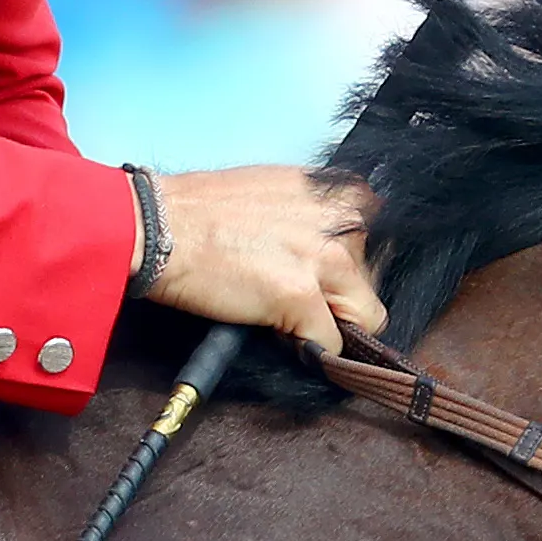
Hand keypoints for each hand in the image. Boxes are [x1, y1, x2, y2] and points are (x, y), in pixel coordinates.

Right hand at [142, 163, 381, 357]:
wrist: (161, 227)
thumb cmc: (203, 210)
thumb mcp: (277, 191)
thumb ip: (313, 215)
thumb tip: (328, 249)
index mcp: (338, 190)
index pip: (380, 242)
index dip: (352, 268)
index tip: (326, 279)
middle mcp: (343, 219)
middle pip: (373, 281)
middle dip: (342, 297)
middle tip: (298, 297)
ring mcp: (326, 258)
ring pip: (365, 316)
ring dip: (330, 324)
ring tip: (287, 315)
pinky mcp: (302, 296)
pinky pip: (329, 344)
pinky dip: (309, 350)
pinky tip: (278, 332)